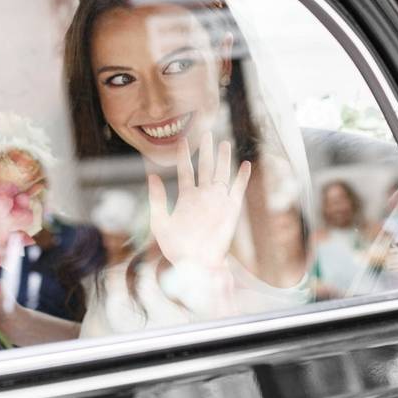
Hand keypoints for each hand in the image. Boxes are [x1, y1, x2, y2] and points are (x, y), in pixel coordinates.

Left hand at [148, 133, 251, 268]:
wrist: (197, 264)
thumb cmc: (176, 248)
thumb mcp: (159, 222)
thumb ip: (156, 199)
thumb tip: (152, 176)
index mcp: (186, 197)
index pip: (185, 170)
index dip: (183, 155)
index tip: (182, 139)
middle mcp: (203, 196)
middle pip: (205, 167)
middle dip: (206, 150)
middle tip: (206, 134)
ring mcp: (218, 201)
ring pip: (221, 173)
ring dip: (223, 159)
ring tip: (225, 143)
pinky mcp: (231, 209)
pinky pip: (238, 189)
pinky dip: (242, 177)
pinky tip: (245, 164)